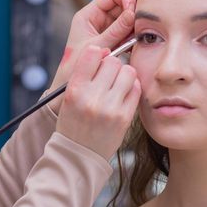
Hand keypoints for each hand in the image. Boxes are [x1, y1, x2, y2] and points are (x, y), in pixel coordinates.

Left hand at [48, 0, 135, 112]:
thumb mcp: (98, 46)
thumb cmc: (75, 68)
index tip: (134, 10)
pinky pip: (127, 34)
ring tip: (138, 37)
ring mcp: (105, 31)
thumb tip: (133, 14)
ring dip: (134, 26)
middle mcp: (97, 20)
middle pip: (121, 5)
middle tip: (139, 25)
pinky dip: (133, 37)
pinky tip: (136, 45)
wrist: (67, 89)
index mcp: (88, 15)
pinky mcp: (113, 43)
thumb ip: (116, 31)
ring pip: (126, 20)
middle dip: (132, 13)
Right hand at [56, 45, 140, 159]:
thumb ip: (85, 73)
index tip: (98, 61)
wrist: (78, 155)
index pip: (92, 53)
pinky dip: (132, 88)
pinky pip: (136, 89)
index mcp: (75, 89)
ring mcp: (110, 108)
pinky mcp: (125, 117)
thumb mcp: (70, 96)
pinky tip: (123, 95)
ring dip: (124, 75)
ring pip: (128, 72)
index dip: (98, 54)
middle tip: (108, 76)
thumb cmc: (73, 122)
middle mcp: (92, 97)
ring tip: (117, 85)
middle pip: (113, 61)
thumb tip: (106, 51)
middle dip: (112, 65)